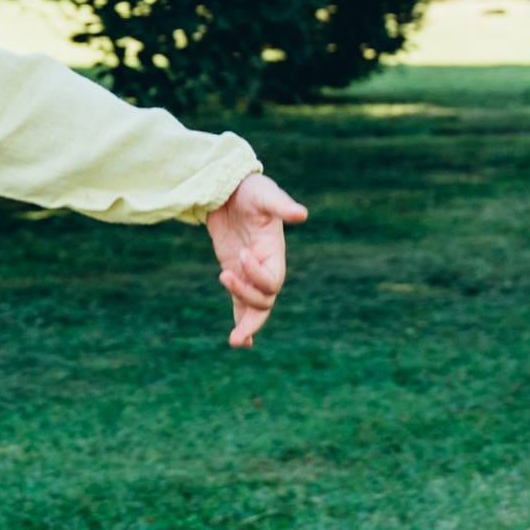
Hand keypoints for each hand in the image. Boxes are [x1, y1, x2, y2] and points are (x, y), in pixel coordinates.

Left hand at [207, 169, 305, 345]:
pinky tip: (238, 341)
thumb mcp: (264, 194)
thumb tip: (301, 214)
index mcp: (275, 253)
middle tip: (228, 288)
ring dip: (246, 323)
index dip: (257, 276)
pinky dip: (242, 323)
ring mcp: (249, 273)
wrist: (229, 188)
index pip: (273, 278)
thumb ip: (281, 205)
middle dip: (249, 303)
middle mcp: (265, 267)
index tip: (241, 255)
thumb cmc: (250, 190)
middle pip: (265, 299)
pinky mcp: (235, 273)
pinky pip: (241, 305)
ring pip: (255, 308)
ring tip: (234, 338)